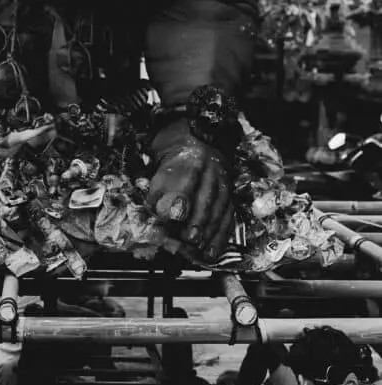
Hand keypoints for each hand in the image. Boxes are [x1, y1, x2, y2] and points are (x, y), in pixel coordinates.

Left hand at [147, 118, 233, 260]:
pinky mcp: (230, 192)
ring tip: (198, 248)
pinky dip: (220, 235)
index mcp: (190, 156)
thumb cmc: (171, 149)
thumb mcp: (157, 158)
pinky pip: (228, 215)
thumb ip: (156, 185)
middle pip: (206, 196)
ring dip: (209, 231)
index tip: (168, 216)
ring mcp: (224, 180)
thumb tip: (154, 212)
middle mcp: (211, 167)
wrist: (195, 133)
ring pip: (220, 208)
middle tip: (187, 239)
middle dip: (197, 221)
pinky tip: (212, 250)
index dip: (177, 199)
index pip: (184, 178)